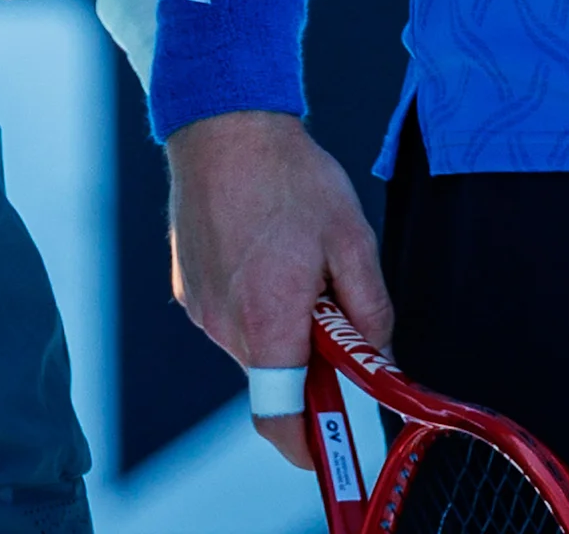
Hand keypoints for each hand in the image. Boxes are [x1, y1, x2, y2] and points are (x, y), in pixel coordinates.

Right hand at [171, 110, 393, 466]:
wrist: (224, 124)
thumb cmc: (289, 178)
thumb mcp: (352, 241)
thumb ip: (370, 312)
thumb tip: (379, 358)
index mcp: (268, 321)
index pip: (279, 418)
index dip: (306, 443)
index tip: (327, 444)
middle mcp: (226, 325)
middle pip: (275, 377)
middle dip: (308, 360)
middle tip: (331, 307)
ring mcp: (202, 308)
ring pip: (253, 345)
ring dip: (280, 325)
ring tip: (295, 261)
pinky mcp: (189, 288)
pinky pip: (230, 317)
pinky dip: (254, 302)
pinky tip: (266, 249)